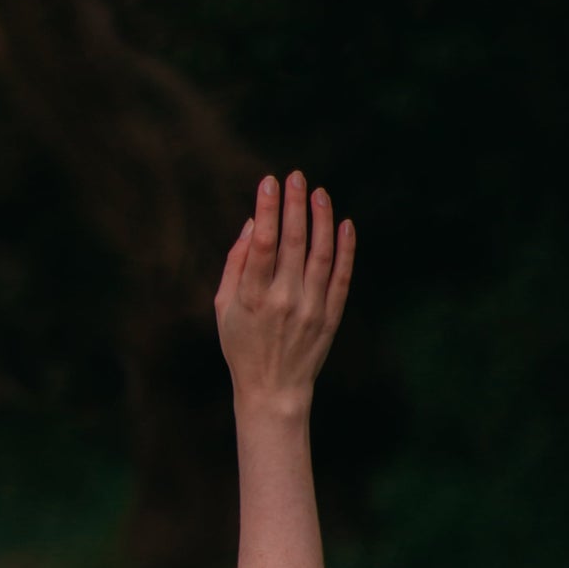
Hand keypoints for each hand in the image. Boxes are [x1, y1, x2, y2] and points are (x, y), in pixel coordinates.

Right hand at [214, 171, 355, 425]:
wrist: (273, 389)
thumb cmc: (242, 346)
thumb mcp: (224, 309)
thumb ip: (234, 266)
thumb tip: (251, 226)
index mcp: (252, 298)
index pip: (263, 244)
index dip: (267, 210)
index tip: (269, 182)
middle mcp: (283, 301)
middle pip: (293, 242)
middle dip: (294, 205)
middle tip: (295, 177)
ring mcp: (311, 308)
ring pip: (321, 254)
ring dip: (321, 219)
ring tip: (319, 193)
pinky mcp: (331, 316)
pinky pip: (341, 276)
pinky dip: (345, 248)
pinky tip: (344, 224)